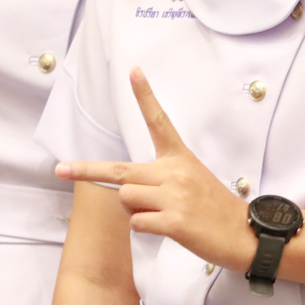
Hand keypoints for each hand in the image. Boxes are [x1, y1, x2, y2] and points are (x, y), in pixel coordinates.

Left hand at [55, 68, 252, 271]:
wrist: (244, 233)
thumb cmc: (215, 208)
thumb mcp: (192, 180)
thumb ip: (161, 178)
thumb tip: (128, 191)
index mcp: (179, 158)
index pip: (159, 121)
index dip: (145, 96)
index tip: (134, 71)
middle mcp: (174, 172)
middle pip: (118, 170)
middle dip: (85, 170)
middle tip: (60, 169)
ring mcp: (174, 197)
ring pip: (126, 198)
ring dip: (134, 210)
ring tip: (160, 214)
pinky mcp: (175, 222)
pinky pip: (138, 222)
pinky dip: (145, 227)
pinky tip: (166, 228)